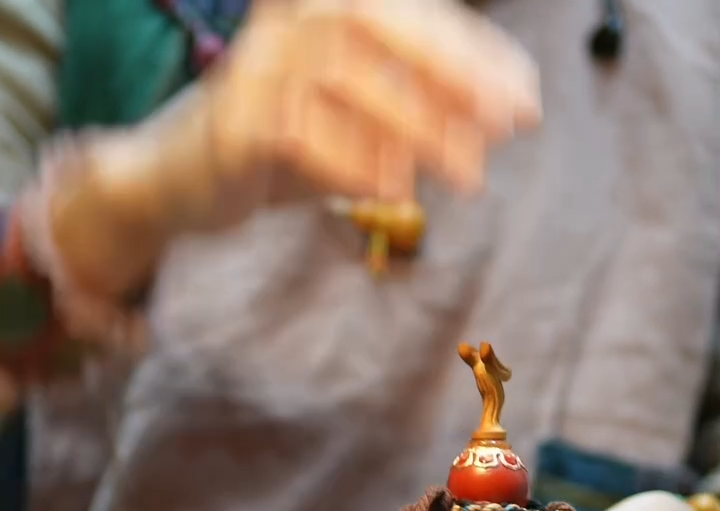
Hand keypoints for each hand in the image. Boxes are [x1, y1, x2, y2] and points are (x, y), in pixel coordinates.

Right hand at [29, 0, 539, 336]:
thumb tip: (497, 118)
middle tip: (509, 128)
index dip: (476, 55)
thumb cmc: (278, 146)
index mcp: (320, 8)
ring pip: (349, 79)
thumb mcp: (350, 117)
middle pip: (382, 30)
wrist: (178, 181)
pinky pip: (304, 134)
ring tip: (469, 173)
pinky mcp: (234, 123)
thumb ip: (410, 106)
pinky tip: (397, 188)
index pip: (411, 16)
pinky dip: (355, 160)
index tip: (526, 99)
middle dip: (455, 77)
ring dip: (418, 126)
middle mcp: (287, 21)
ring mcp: (256, 68)